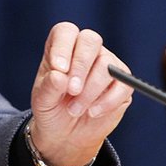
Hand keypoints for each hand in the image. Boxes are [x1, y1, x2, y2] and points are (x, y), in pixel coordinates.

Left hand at [28, 22, 132, 165]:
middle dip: (81, 66)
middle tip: (72, 90)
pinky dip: (107, 102)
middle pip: (91, 40)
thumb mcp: (42, 101)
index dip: (63, 47)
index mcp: (62, 47)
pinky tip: (92, 112)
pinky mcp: (123, 83)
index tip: (59, 69)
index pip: (66, 31)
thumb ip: (49, 87)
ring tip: (75, 109)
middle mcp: (86, 50)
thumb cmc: (51, 109)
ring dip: (90, 91)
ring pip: (106, 65)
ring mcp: (107, 64)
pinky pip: (123, 85)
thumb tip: (59, 75)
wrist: (66, 133)